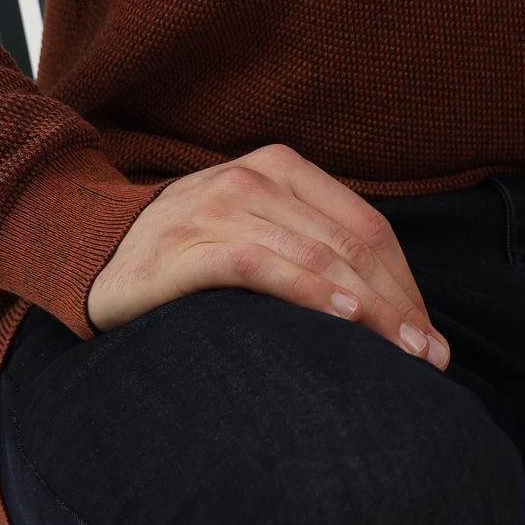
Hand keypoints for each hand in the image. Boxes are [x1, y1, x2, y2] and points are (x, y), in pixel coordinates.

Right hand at [85, 141, 449, 369]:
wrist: (95, 249)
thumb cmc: (192, 248)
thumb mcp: (258, 228)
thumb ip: (314, 245)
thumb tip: (389, 308)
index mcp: (284, 168)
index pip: (366, 227)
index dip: (405, 282)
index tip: (430, 335)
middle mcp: (256, 179)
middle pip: (351, 243)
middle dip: (397, 303)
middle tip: (428, 356)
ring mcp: (220, 208)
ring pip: (316, 254)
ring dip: (368, 306)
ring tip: (400, 351)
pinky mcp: (188, 246)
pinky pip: (261, 265)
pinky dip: (307, 289)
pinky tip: (341, 317)